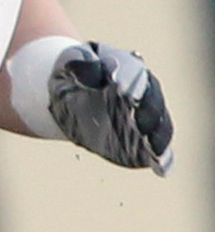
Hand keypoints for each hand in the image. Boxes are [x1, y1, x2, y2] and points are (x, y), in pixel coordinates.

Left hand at [48, 42, 174, 175]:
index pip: (133, 72)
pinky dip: (161, 158)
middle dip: (147, 111)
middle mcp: (144, 92)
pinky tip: (160, 168)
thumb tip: (88, 73)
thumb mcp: (70, 63)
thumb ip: (80, 65)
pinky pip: (157, 150)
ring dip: (157, 138)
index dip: (130, 80)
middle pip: (152, 101)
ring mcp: (145, 118)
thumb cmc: (72, 74)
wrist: (70, 97)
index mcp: (127, 67)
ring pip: (159, 126)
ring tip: (152, 148)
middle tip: (138, 122)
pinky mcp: (143, 142)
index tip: (121, 88)